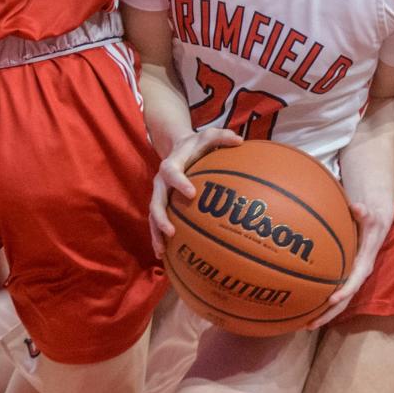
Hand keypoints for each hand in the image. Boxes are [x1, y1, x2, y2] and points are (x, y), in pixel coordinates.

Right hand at [149, 127, 242, 257]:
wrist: (176, 146)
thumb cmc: (196, 144)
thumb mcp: (209, 136)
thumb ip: (223, 137)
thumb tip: (240, 141)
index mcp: (172, 164)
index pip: (172, 172)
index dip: (179, 182)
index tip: (191, 193)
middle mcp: (161, 181)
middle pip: (156, 200)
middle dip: (161, 217)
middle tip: (171, 232)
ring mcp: (159, 194)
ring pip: (153, 215)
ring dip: (156, 233)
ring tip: (162, 251)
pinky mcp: (160, 203)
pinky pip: (156, 222)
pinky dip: (158, 237)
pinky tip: (164, 256)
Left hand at [307, 199, 392, 328]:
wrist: (376, 224)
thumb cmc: (371, 219)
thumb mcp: (371, 215)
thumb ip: (364, 213)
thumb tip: (357, 207)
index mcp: (364, 265)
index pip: (354, 283)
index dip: (344, 292)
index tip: (331, 300)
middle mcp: (357, 276)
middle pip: (344, 301)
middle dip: (328, 314)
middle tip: (310, 325)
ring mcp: (350, 278)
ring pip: (338, 302)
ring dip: (323, 314)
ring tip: (303, 325)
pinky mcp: (344, 276)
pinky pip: (332, 292)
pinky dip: (320, 301)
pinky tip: (304, 306)